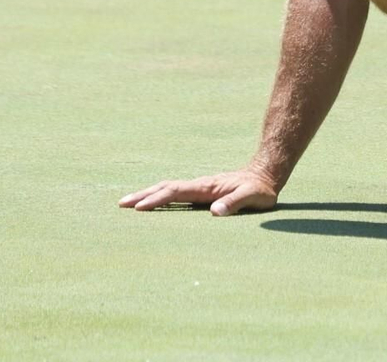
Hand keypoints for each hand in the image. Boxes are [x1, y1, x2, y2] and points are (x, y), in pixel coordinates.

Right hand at [118, 168, 278, 215]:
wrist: (265, 174)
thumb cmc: (260, 189)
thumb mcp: (253, 197)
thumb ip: (235, 203)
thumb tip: (215, 211)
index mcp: (206, 187)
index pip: (176, 192)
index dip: (157, 200)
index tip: (138, 208)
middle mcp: (199, 185)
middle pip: (165, 187)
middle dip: (143, 195)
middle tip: (121, 204)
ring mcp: (199, 187)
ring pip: (168, 188)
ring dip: (148, 194)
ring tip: (128, 203)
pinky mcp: (202, 191)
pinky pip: (175, 193)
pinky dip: (159, 196)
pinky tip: (153, 203)